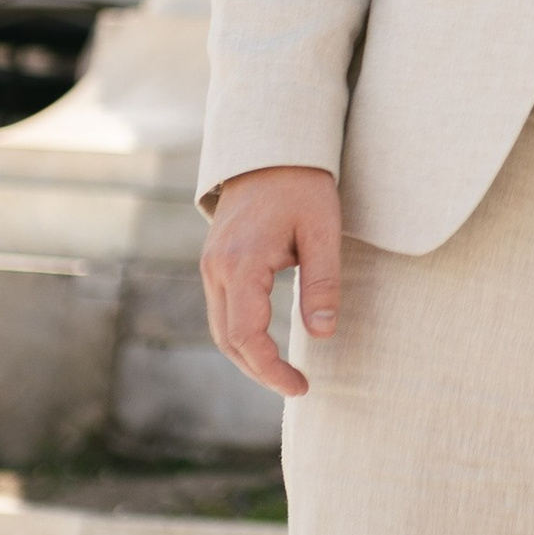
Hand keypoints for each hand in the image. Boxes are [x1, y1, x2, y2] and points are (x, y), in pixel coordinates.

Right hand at [200, 165, 342, 395]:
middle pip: (228, 340)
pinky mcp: (215, 262)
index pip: (246, 336)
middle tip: (296, 386)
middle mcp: (216, 268)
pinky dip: (241, 335)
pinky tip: (267, 344)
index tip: (301, 386)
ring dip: (248, 356)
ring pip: (221, 329)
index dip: (271, 369)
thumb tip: (322, 334)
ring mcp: (210, 265)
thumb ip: (322, 282)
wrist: (270, 148)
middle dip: (259, 370)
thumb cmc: (303, 186)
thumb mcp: (323, 231)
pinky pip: (222, 311)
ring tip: (283, 374)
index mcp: (240, 263)